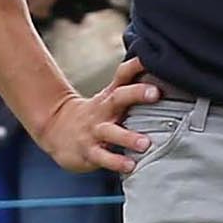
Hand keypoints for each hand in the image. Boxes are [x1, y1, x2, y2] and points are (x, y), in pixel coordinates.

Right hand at [39, 59, 161, 172]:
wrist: (56, 129)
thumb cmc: (96, 114)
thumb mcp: (111, 98)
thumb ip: (133, 88)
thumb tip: (166, 75)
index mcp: (111, 95)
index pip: (123, 74)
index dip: (137, 64)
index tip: (151, 56)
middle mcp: (104, 110)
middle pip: (119, 97)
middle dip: (137, 93)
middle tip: (156, 93)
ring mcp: (95, 131)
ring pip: (111, 132)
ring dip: (129, 137)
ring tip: (146, 143)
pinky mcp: (89, 151)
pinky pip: (103, 157)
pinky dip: (117, 162)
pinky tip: (131, 166)